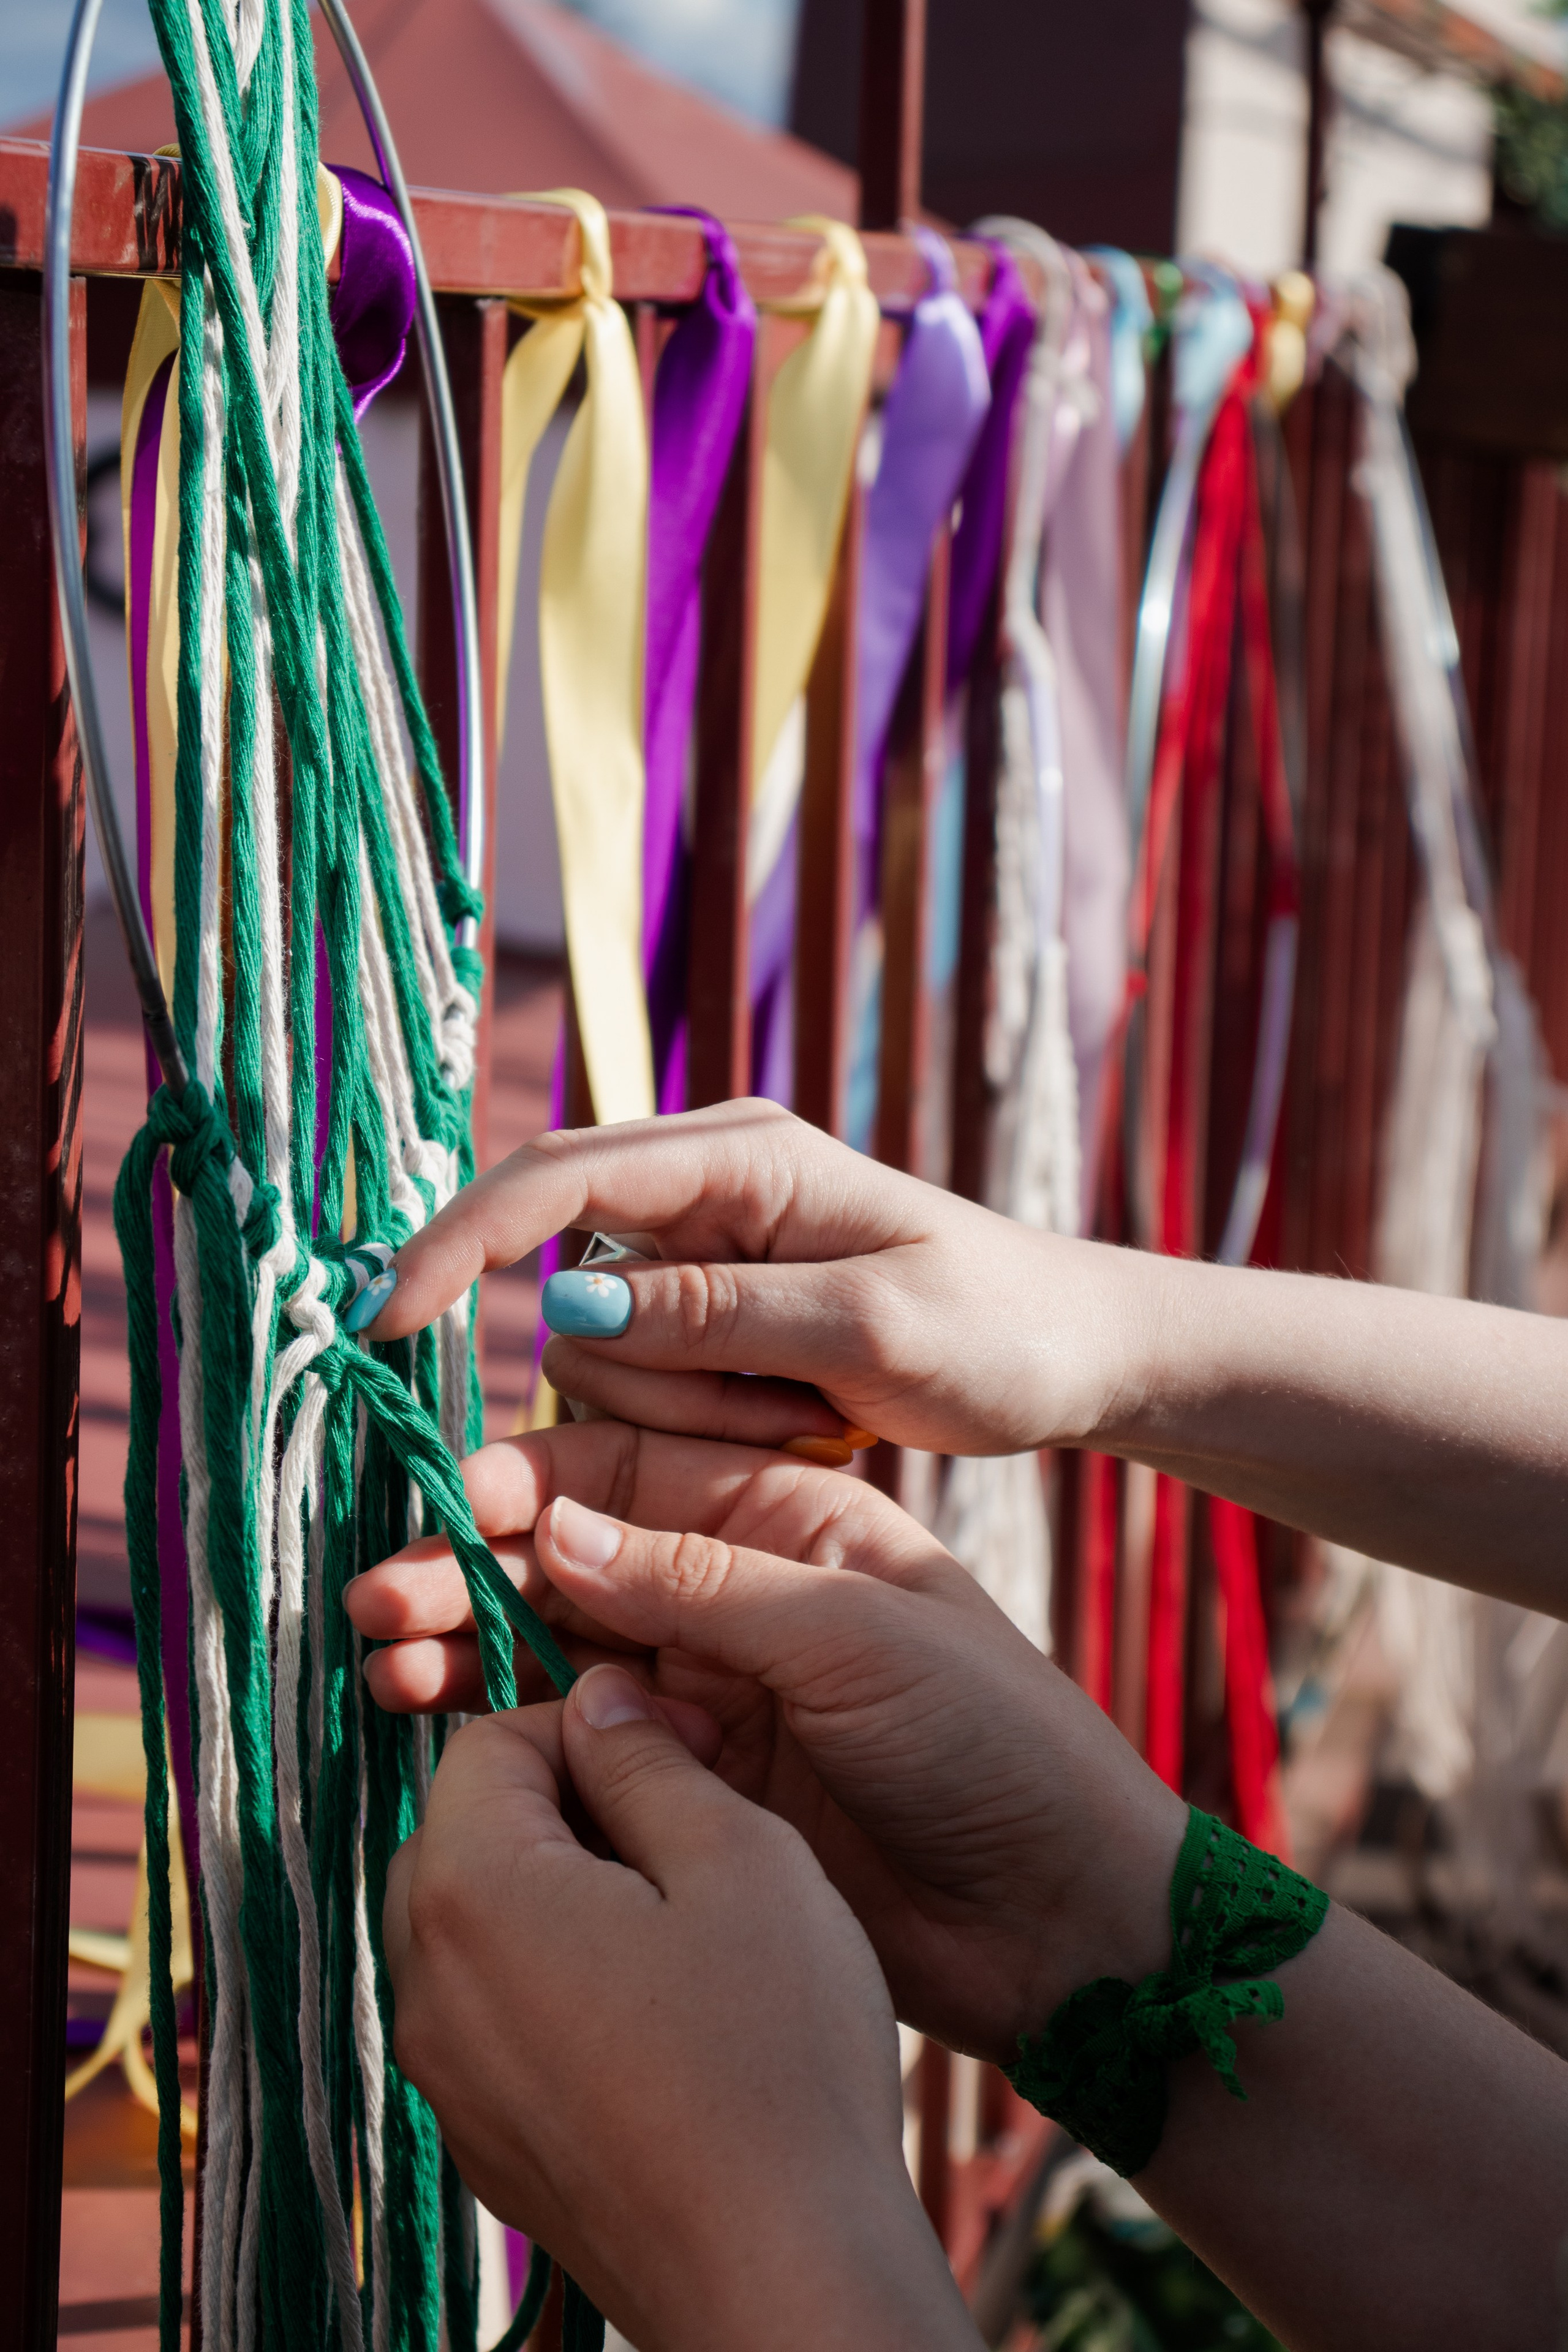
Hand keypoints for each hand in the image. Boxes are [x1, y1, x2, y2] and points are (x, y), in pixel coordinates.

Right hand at [350, 1418, 1186, 2062]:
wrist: (1058, 1912)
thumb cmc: (990, 1739)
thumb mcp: (854, 1635)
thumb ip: (699, 1584)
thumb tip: (556, 1531)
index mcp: (785, 1515)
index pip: (627, 1467)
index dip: (529, 1481)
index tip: (445, 1507)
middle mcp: (729, 1592)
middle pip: (571, 1557)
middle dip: (470, 1568)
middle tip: (382, 1602)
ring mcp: (704, 1692)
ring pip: (554, 1650)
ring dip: (465, 1647)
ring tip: (387, 1667)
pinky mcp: (689, 1788)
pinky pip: (573, 1743)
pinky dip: (499, 1730)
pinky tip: (433, 1726)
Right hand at [362, 1099, 1154, 1457]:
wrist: (1073, 1352)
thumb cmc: (995, 1328)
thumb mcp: (865, 1328)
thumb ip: (714, 1315)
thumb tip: (562, 1314)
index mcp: (740, 1155)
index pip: (549, 1180)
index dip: (453, 1247)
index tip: (384, 1329)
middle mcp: (707, 1186)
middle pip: (570, 1281)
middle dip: (647, 1376)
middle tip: (790, 1414)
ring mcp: (709, 1251)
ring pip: (606, 1352)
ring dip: (695, 1412)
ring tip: (819, 1416)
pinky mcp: (717, 1312)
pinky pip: (651, 1383)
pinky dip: (713, 1423)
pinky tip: (810, 1421)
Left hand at [384, 1680, 977, 2351]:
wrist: (782, 2276)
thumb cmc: (773, 2056)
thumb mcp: (737, 1855)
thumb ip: (647, 1758)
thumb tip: (597, 1699)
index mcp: (470, 1893)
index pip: (487, 1743)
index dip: (590, 1724)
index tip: (684, 1753)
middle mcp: (427, 1986)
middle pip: (467, 1831)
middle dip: (565, 1805)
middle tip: (683, 1830)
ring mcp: (449, 2079)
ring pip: (478, 1924)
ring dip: (563, 1892)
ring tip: (683, 1922)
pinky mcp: (485, 2145)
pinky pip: (495, 2016)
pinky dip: (559, 1982)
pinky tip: (664, 2013)